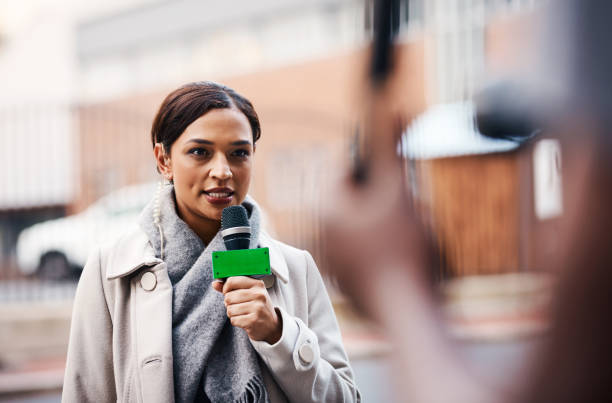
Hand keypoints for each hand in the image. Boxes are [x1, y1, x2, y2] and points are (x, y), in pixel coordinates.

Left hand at [212, 276, 281, 343]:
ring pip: (230, 309)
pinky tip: (244, 320)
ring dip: (232, 313)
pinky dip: (236, 321)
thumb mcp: (249, 293)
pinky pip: (234, 320)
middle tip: (237, 305)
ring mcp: (257, 308)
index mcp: (257, 284)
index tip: (227, 292)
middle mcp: (258, 295)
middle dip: (229, 303)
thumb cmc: (258, 307)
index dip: (225, 288)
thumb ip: (231, 287)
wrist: (272, 326)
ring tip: (242, 313)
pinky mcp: (253, 321)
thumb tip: (215, 283)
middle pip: (229, 297)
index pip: (232, 281)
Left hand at [322, 94, 434, 317]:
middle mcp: (322, 233)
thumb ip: (390, 146)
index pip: (346, 171)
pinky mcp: (346, 279)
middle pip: (353, 199)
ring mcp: (333, 259)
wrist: (407, 309)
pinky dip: (378, 249)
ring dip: (381, 223)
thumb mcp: (399, 189)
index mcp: (327, 207)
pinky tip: (396, 260)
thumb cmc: (404, 248)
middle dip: (380, 199)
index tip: (394, 180)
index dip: (374, 170)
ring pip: (359, 226)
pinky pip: (361, 251)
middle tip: (403, 216)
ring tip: (402, 239)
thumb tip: (392, 106)